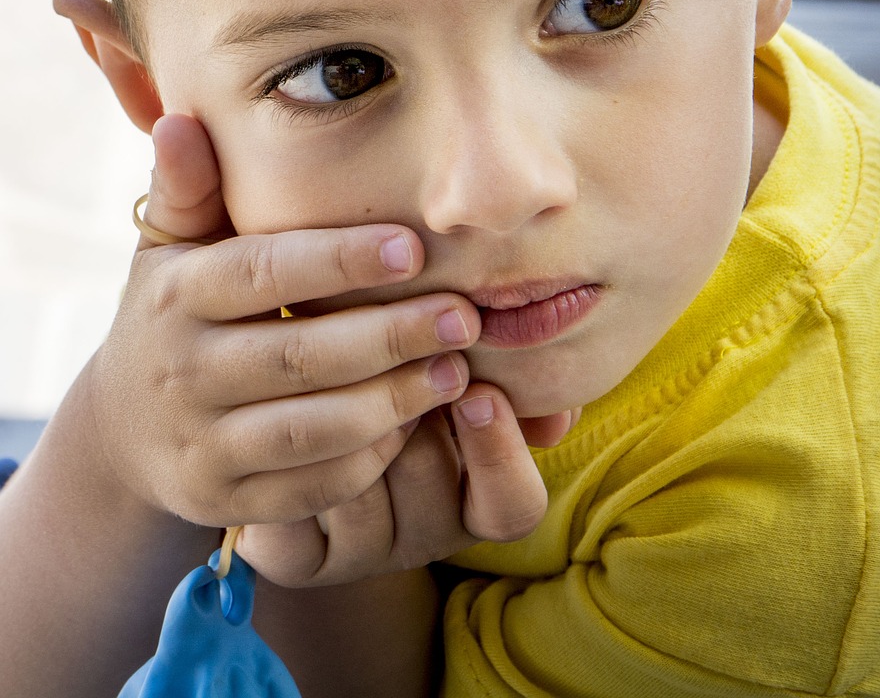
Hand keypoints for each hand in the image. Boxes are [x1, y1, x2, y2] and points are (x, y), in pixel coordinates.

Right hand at [86, 113, 481, 526]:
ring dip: (393, 402)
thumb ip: (189, 189)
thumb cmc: (175, 313)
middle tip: (466, 316)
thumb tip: (182, 118)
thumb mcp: (170, 248)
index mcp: (175, 295)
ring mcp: (201, 445)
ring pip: (310, 430)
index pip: (263, 271)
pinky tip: (417, 425)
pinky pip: (310, 489)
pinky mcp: (224, 503)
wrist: (123, 430)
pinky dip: (368, 460)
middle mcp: (181, 373)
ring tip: (458, 370)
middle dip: (391, 337)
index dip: (339, 261)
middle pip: (298, 356)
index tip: (414, 247)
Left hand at [234, 387, 570, 586]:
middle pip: (427, 479)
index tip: (480, 392)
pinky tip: (293, 398)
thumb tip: (558, 415)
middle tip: (393, 350)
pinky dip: (298, 444)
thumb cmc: (406, 372)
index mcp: (477, 502)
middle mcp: (423, 538)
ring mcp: (358, 552)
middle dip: (409, 406)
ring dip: (348, 414)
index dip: (498, 454)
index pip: (511, 507)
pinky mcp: (295, 557)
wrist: (302, 413)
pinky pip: (299, 501)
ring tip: (334, 357)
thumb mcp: (464, 371)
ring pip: (359, 485)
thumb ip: (517, 380)